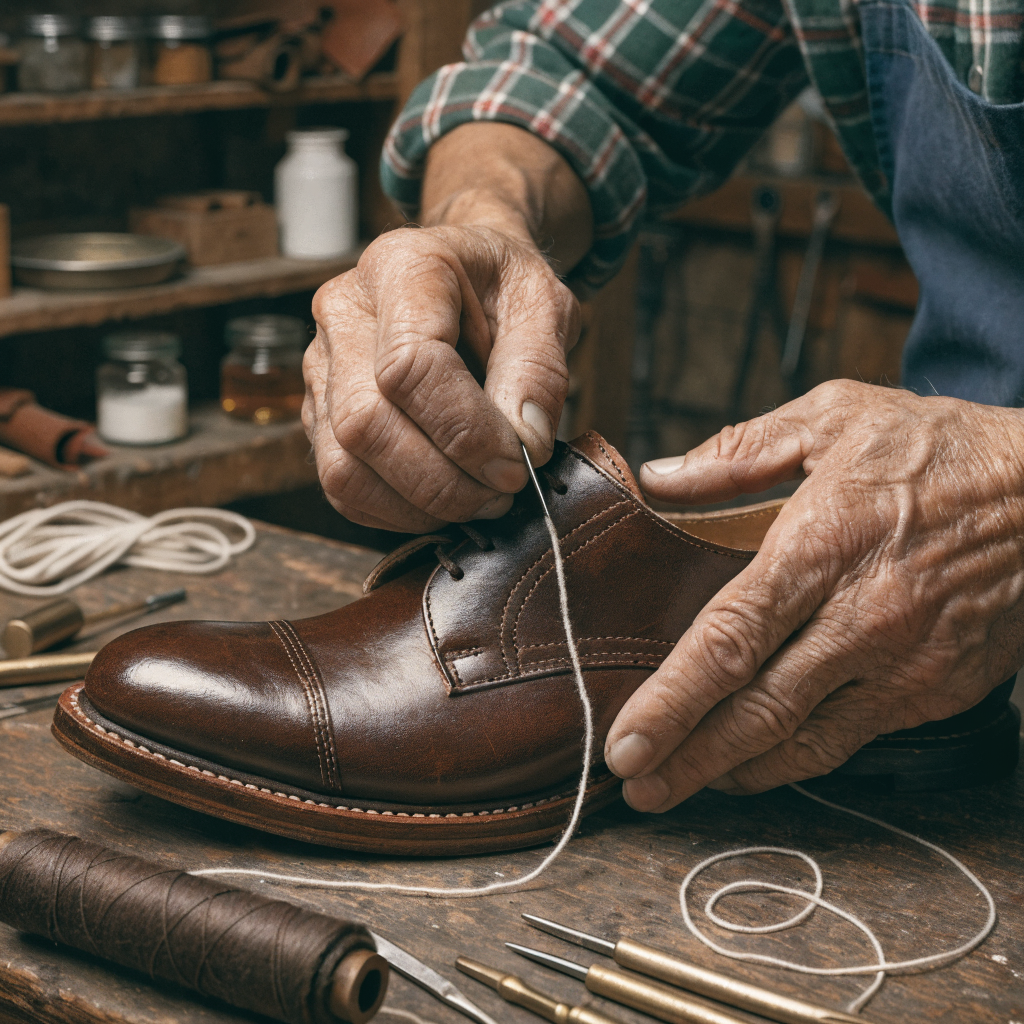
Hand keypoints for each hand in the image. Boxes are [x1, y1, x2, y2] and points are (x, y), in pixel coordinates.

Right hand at [303, 224, 579, 531]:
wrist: (472, 278)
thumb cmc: (504, 288)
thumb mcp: (546, 306)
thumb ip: (540, 371)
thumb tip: (526, 446)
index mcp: (401, 268)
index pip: (409, 366)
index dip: (465, 431)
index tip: (515, 465)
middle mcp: (343, 313)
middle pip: (365, 423)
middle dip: (441, 480)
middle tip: (501, 494)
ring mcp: (321, 366)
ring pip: (343, 465)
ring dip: (416, 505)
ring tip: (477, 502)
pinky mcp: (320, 412)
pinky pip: (340, 485)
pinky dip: (394, 512)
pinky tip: (442, 503)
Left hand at [604, 380, 1023, 809]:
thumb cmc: (940, 449)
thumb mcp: (833, 417)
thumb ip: (737, 452)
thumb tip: (659, 477)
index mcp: (821, 548)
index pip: (729, 640)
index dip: (671, 700)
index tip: (624, 740)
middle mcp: (860, 619)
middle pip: (756, 711)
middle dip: (686, 758)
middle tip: (633, 786)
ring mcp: (903, 664)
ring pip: (802, 742)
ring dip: (732, 772)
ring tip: (678, 788)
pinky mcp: (935, 690)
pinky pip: (850, 740)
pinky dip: (794, 760)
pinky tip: (755, 763)